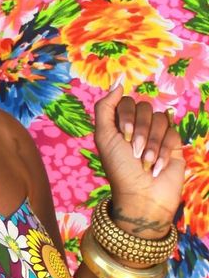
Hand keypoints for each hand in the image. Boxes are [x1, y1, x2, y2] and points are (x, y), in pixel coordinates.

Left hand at [94, 85, 185, 233]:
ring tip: (145, 162)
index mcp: (120, 123)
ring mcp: (157, 134)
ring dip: (151, 144)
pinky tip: (157, 167)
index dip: (126, 117)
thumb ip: (105, 107)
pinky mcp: (174, 144)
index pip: (126, 102)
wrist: (142, 195)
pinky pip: (173, 133)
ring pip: (160, 119)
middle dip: (140, 131)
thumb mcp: (104, 137)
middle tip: (134, 152)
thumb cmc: (120, 168)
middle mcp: (139, 125)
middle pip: (145, 107)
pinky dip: (163, 152)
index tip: (123, 137)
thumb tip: (119, 81)